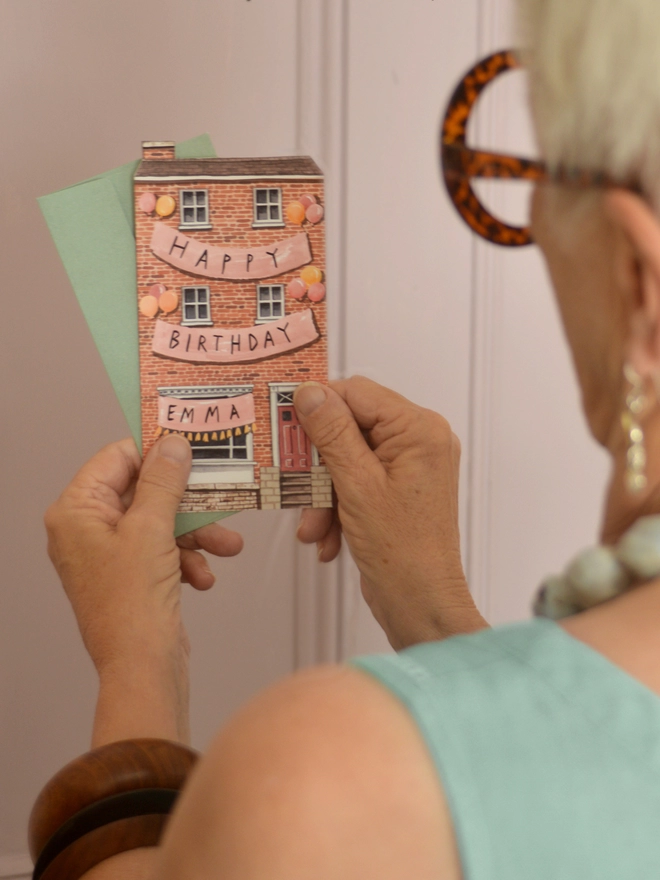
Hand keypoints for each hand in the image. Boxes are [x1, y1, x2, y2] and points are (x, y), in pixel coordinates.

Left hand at [45, 435, 242, 675]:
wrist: (143, 669)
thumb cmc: (132, 604)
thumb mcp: (152, 530)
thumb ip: (164, 482)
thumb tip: (173, 445)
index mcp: (76, 512)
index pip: (116, 459)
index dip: (155, 451)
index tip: (190, 445)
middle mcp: (87, 530)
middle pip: (144, 492)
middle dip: (186, 501)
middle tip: (218, 493)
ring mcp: (109, 554)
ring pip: (160, 522)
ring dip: (195, 534)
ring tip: (227, 545)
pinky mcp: (131, 575)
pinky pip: (163, 550)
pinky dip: (187, 559)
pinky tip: (203, 577)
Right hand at [294, 377, 486, 648]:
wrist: (421, 604)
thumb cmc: (401, 551)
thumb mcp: (356, 485)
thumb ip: (331, 432)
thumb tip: (310, 392)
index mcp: (419, 429)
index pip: (357, 393)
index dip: (318, 407)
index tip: (285, 424)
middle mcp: (420, 441)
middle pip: (350, 428)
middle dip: (319, 465)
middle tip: (295, 486)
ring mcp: (410, 467)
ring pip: (348, 459)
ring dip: (323, 493)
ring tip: (314, 528)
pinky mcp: (398, 490)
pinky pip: (358, 482)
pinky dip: (338, 507)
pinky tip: (328, 538)